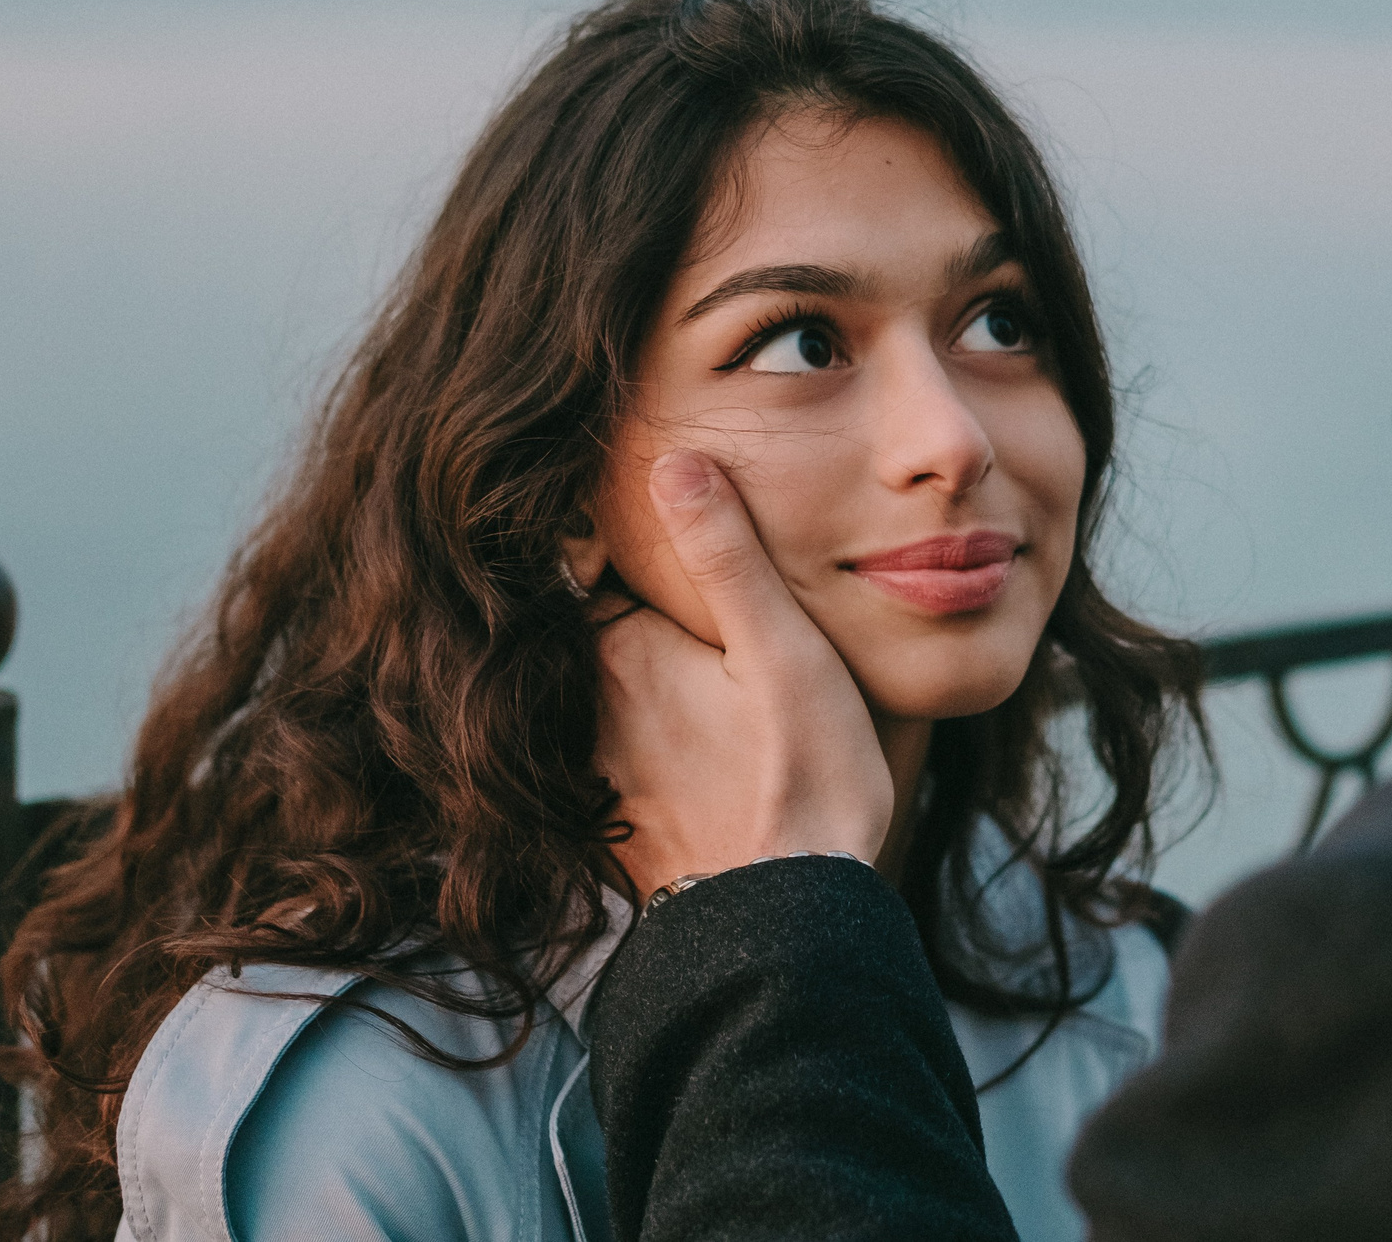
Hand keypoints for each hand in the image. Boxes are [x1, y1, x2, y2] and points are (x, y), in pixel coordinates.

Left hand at [592, 450, 894, 901]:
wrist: (791, 932)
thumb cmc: (804, 783)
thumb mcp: (782, 650)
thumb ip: (726, 554)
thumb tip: (671, 460)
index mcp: (620, 649)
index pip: (594, 557)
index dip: (627, 526)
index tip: (659, 502)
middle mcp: (587, 705)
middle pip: (596, 616)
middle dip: (635, 587)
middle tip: (686, 559)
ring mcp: (596, 764)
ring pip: (608, 681)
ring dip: (640, 657)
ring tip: (699, 644)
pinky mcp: (617, 813)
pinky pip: (617, 739)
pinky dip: (642, 717)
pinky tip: (696, 721)